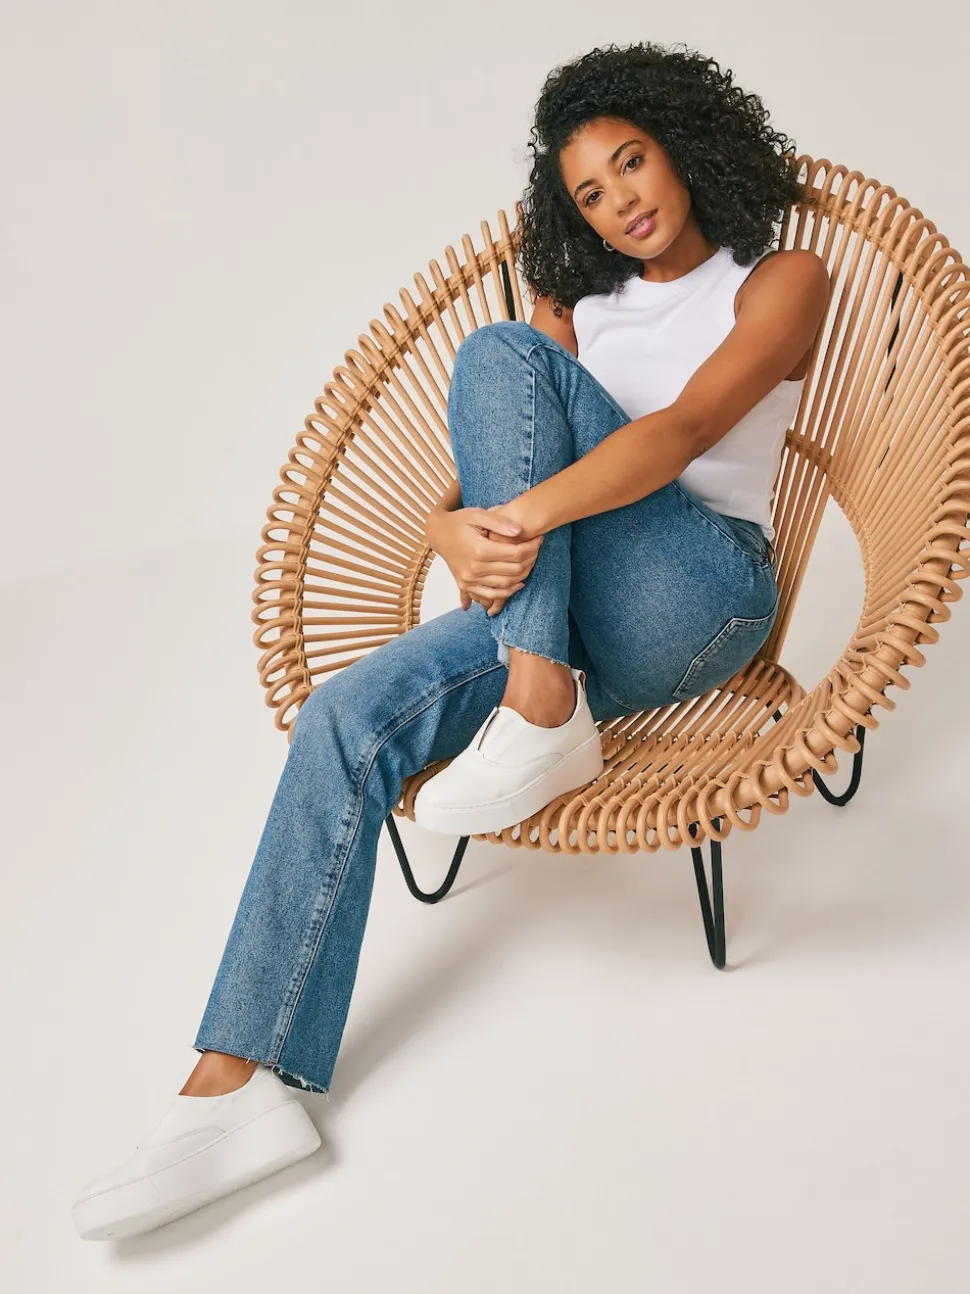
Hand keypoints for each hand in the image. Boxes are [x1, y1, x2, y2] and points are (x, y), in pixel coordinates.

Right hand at [426, 503, 542, 615]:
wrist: (438, 533)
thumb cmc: (460, 521)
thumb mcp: (478, 514)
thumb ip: (499, 522)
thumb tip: (520, 531)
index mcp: (479, 549)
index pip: (515, 553)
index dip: (532, 547)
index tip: (539, 539)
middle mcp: (474, 568)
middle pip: (514, 570)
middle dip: (531, 560)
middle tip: (537, 550)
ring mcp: (470, 579)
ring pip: (506, 584)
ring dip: (523, 575)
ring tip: (530, 562)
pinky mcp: (466, 585)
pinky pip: (492, 594)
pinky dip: (508, 591)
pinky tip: (519, 583)